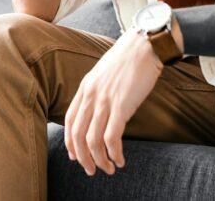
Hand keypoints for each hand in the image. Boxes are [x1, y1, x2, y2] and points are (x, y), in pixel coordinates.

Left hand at [64, 27, 162, 175]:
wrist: (145, 45)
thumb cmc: (128, 58)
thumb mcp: (104, 73)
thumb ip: (97, 90)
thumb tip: (98, 110)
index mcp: (85, 87)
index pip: (69, 121)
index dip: (70, 142)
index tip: (75, 156)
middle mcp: (91, 95)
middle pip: (78, 135)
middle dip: (83, 157)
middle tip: (91, 170)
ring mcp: (105, 101)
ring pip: (93, 140)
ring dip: (99, 159)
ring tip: (109, 168)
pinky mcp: (122, 106)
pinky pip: (112, 137)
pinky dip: (114, 153)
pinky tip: (121, 160)